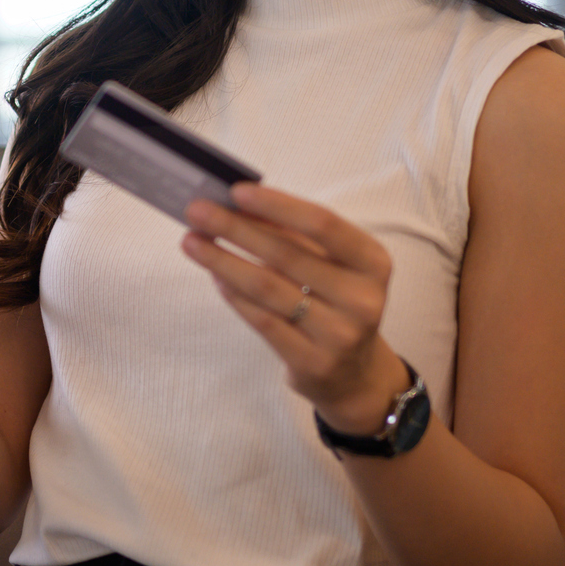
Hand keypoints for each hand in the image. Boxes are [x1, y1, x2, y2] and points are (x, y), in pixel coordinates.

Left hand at [181, 183, 408, 434]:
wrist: (354, 374)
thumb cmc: (337, 303)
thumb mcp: (332, 265)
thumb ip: (294, 236)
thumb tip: (239, 203)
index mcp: (372, 262)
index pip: (321, 224)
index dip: (277, 205)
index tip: (237, 192)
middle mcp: (362, 298)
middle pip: (285, 254)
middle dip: (235, 228)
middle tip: (197, 212)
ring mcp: (339, 334)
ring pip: (267, 288)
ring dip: (222, 261)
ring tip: (192, 242)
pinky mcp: (312, 362)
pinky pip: (261, 320)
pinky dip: (234, 294)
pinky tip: (215, 276)